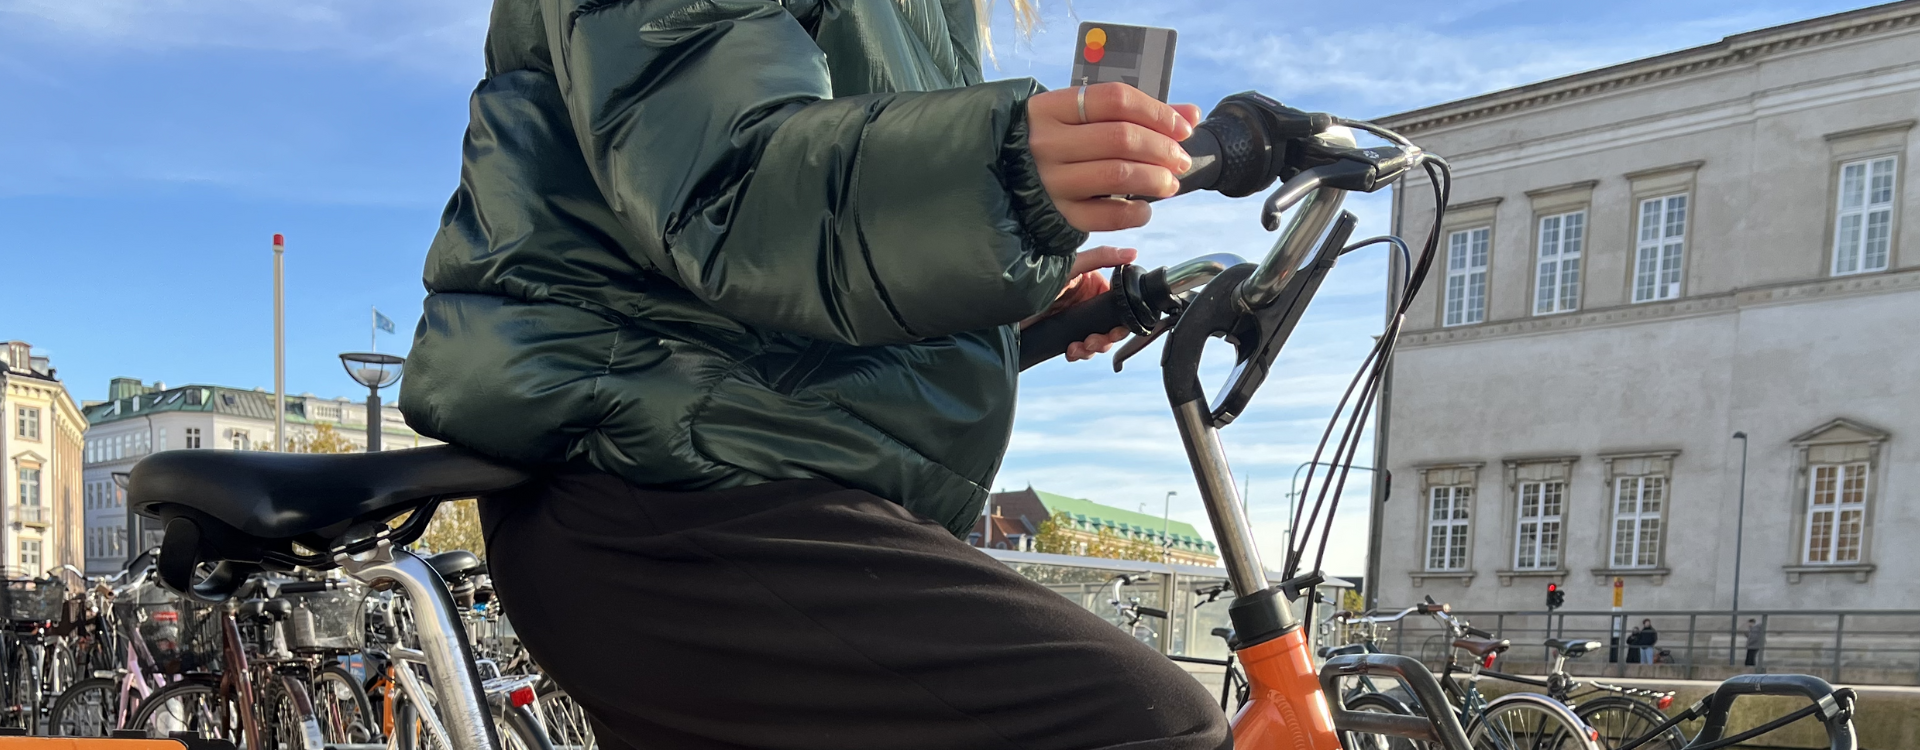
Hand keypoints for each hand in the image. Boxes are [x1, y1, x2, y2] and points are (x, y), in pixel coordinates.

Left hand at [1020, 245, 1136, 361]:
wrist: (1002, 305)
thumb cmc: (1030, 279)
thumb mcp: (1070, 267)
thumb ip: (1101, 258)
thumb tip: (1131, 253)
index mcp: (1091, 283)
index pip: (1118, 302)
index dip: (1120, 318)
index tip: (1114, 329)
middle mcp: (1085, 300)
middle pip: (1110, 325)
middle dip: (1105, 338)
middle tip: (1093, 342)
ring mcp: (1074, 318)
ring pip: (1096, 339)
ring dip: (1091, 347)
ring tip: (1078, 348)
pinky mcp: (1062, 333)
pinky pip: (1080, 348)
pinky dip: (1078, 352)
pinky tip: (1070, 350)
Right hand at [1027, 82, 1202, 231]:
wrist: (1006, 180)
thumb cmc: (1058, 143)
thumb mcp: (1083, 120)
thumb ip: (1137, 114)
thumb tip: (1190, 113)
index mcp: (1051, 108)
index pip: (1115, 99)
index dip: (1157, 112)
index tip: (1182, 128)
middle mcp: (1046, 142)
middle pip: (1121, 137)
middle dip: (1163, 149)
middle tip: (1181, 160)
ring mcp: (1049, 181)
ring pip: (1117, 174)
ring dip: (1155, 179)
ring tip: (1169, 183)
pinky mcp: (1057, 214)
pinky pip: (1106, 216)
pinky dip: (1135, 214)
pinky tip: (1145, 209)